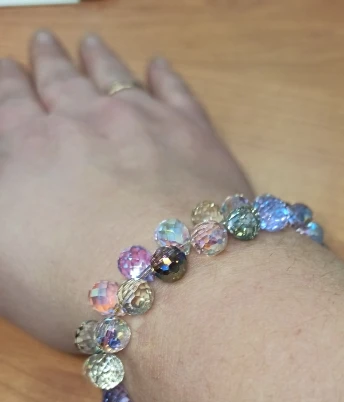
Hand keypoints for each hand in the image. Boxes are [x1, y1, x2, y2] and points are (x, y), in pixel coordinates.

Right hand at [0, 31, 252, 349]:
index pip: (11, 106)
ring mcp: (144, 123)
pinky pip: (176, 93)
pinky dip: (165, 77)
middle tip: (45, 42)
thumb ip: (3, 206)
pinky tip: (158, 67)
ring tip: (92, 44)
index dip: (7, 85)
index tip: (6, 66)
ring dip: (100, 59)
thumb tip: (7, 177)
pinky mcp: (195, 135)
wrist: (174, 290)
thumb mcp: (1, 261)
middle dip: (49, 61)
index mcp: (30, 151)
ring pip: (114, 77)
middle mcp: (84, 123)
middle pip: (61, 81)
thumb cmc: (74, 288)